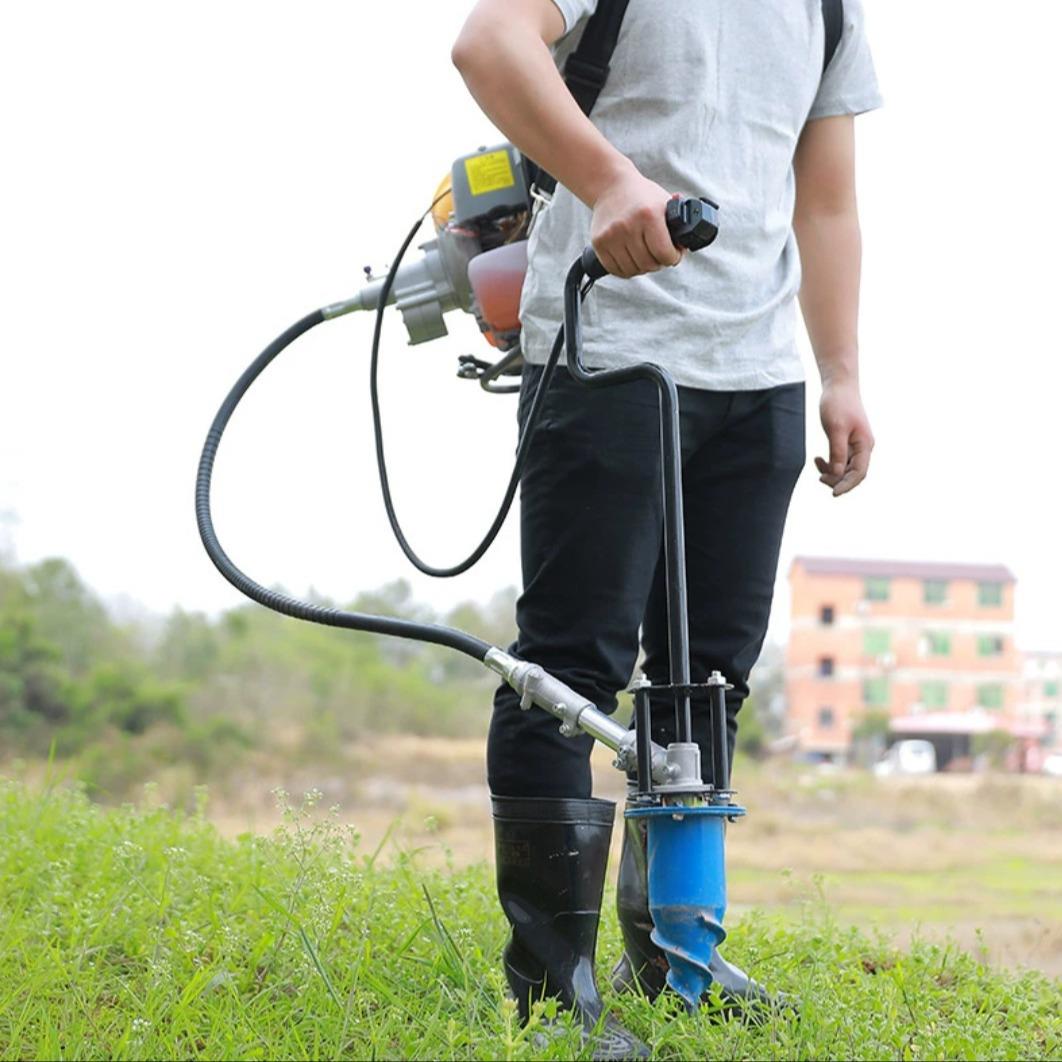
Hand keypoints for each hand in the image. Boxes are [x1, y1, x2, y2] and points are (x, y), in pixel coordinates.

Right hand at [589, 167, 682, 277]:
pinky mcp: (599, 243)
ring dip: (642, 267)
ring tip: (645, 256)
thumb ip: (678, 222)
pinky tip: (631, 259)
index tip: (674, 254)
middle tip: (659, 255)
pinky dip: (626, 269)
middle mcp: (628, 226)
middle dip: (658, 263)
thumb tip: (687, 243)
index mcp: (649, 215)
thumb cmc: (641, 196)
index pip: (664, 254)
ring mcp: (611, 236)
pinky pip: (615, 269)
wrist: (610, 185)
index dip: (673, 258)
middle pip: (648, 264)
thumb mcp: (663, 202)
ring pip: (632, 270)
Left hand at [816, 379, 873, 495]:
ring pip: (845, 468)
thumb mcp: (835, 429)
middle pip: (853, 474)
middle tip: (819, 477)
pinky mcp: (847, 442)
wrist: (839, 385)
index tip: (833, 494)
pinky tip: (818, 459)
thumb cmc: (838, 404)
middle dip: (837, 480)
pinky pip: (840, 460)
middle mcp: (863, 447)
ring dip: (832, 472)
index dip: (846, 485)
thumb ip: (837, 452)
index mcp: (865, 445)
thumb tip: (837, 474)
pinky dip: (829, 463)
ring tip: (817, 464)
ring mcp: (856, 445)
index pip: (859, 473)